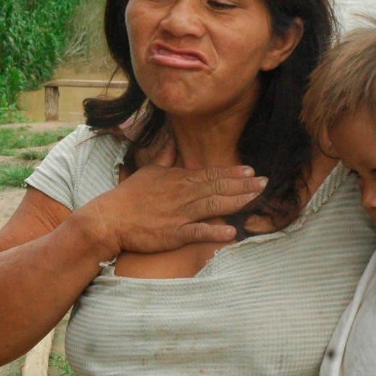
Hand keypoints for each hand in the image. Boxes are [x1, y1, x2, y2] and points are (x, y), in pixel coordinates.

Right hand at [77, 144, 267, 256]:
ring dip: (237, 201)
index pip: (211, 173)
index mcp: (178, 179)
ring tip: (257, 199)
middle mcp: (182, 194)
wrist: (110, 218)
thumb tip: (170, 140)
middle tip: (265, 183)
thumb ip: (164, 157)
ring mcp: (179, 214)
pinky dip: (214, 231)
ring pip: (213, 205)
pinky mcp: (173, 234)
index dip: (232, 173)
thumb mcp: (148, 171)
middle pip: (218, 187)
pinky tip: (231, 232)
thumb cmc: (129, 196)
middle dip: (244, 185)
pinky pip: (197, 231)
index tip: (251, 171)